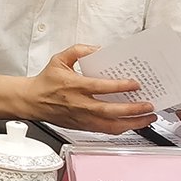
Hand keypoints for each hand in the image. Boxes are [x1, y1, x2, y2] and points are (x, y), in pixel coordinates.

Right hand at [26, 44, 157, 133]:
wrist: (31, 101)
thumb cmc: (46, 82)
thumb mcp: (59, 60)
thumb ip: (78, 50)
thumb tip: (97, 49)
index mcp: (73, 86)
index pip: (100, 87)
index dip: (120, 86)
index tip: (135, 84)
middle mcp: (79, 104)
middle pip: (110, 111)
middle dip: (132, 109)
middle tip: (149, 105)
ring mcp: (81, 118)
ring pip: (110, 126)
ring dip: (132, 123)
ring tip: (148, 118)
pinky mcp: (82, 126)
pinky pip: (105, 131)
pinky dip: (121, 128)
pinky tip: (132, 124)